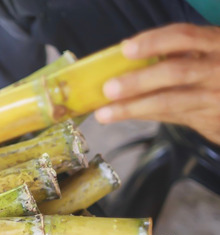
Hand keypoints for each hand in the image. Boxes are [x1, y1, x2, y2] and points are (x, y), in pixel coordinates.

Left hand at [95, 23, 219, 144]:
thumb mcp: (203, 53)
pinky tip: (121, 115)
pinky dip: (142, 115)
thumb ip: (172, 51)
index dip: (154, 42)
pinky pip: (169, 116)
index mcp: (215, 43)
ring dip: (133, 107)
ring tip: (105, 112)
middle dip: (139, 81)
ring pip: (169, 101)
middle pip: (176, 72)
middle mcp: (218, 69)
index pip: (184, 36)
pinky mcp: (207, 117)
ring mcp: (215, 96)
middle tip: (109, 88)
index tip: (126, 50)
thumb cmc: (213, 71)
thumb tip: (126, 48)